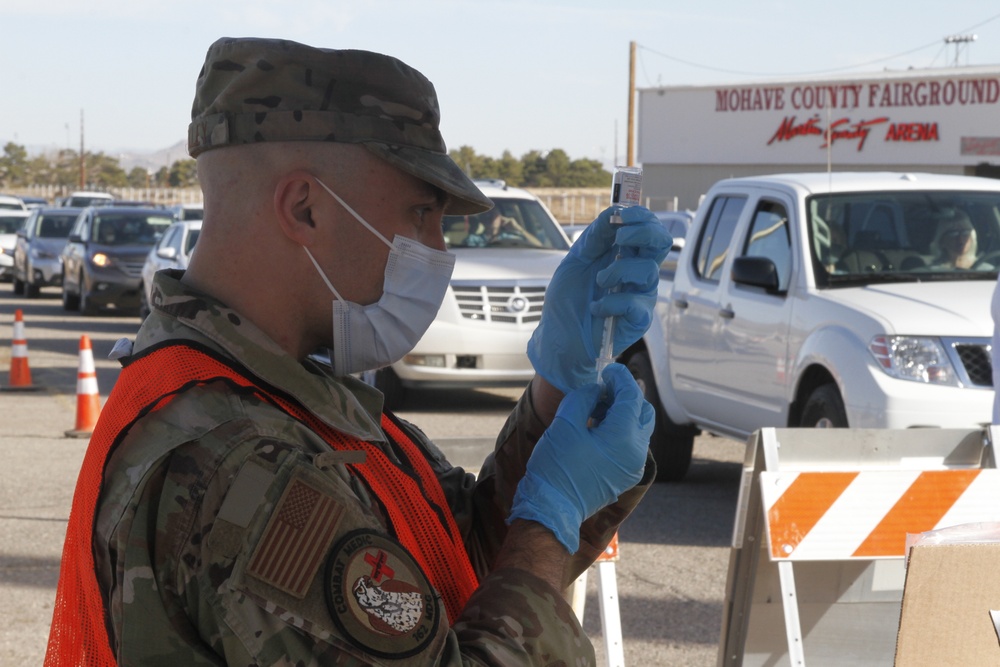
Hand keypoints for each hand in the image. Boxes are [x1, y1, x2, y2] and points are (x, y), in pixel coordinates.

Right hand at [507, 364, 654, 552]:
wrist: (552, 508)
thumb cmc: (556, 466)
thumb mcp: (566, 423)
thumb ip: (584, 398)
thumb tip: (597, 390)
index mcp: (624, 437)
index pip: (631, 396)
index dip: (620, 378)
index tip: (607, 369)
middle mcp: (636, 452)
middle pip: (643, 411)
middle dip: (626, 394)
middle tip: (603, 387)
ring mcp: (633, 466)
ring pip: (638, 428)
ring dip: (623, 412)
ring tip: (597, 406)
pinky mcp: (625, 475)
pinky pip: (631, 445)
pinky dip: (620, 430)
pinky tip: (597, 427)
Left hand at [527, 205, 670, 392]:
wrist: (558, 337)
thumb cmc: (568, 300)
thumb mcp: (576, 261)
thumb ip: (595, 238)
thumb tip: (614, 213)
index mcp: (625, 255)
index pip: (648, 228)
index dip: (641, 216)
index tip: (622, 214)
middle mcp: (638, 272)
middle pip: (662, 242)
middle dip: (643, 232)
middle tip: (619, 238)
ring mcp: (641, 295)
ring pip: (648, 271)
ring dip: (619, 271)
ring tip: (599, 282)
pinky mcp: (639, 319)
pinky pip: (636, 302)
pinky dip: (611, 302)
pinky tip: (596, 308)